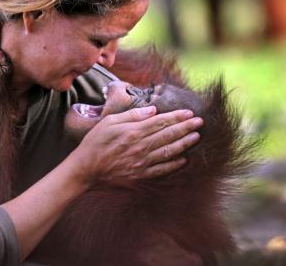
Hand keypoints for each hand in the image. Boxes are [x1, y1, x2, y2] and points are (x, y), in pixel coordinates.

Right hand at [71, 106, 202, 185]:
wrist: (86, 169)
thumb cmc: (95, 143)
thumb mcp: (109, 122)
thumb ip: (131, 116)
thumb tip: (152, 110)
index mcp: (133, 132)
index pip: (160, 122)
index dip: (177, 117)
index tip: (189, 113)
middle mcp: (140, 147)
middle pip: (168, 135)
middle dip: (186, 128)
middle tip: (200, 122)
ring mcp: (141, 162)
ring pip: (168, 151)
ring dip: (184, 144)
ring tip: (196, 137)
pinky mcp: (140, 175)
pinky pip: (162, 170)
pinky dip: (174, 165)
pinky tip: (183, 159)